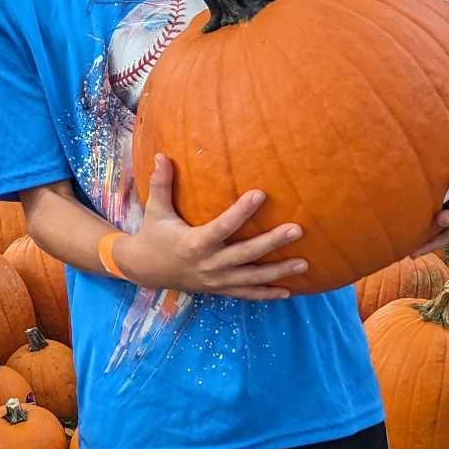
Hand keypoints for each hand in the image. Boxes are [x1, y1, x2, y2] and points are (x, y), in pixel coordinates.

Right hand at [115, 156, 306, 300]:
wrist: (144, 270)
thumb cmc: (153, 234)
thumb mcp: (155, 209)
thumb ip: (161, 183)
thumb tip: (162, 155)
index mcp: (194, 243)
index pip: (223, 226)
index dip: (242, 211)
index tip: (260, 194)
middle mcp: (208, 264)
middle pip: (245, 254)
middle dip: (272, 243)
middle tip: (297, 229)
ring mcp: (215, 280)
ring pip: (251, 278)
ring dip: (278, 272)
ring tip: (303, 263)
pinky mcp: (219, 289)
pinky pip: (246, 294)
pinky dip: (266, 294)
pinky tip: (288, 290)